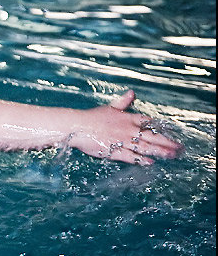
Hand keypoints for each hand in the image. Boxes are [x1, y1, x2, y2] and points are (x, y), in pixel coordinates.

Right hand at [68, 90, 182, 164]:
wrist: (77, 126)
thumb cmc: (92, 117)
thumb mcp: (109, 108)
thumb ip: (122, 102)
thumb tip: (132, 93)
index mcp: (127, 118)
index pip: (149, 123)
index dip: (161, 127)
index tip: (173, 132)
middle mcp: (127, 130)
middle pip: (151, 136)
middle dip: (167, 142)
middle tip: (179, 148)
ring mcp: (121, 141)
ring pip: (144, 147)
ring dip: (159, 152)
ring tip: (171, 156)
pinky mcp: (114, 151)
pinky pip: (130, 156)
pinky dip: (141, 159)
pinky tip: (150, 162)